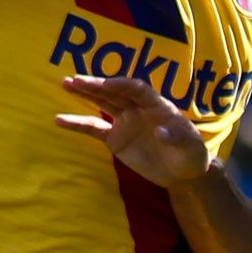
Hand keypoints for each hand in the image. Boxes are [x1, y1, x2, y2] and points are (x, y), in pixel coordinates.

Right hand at [57, 75, 214, 184]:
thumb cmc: (192, 155)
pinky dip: (78, 124)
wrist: (183, 173)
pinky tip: (59, 119)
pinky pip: (94, 129)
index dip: (123, 85)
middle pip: (116, 92)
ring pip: (103, 103)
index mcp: (158, 106)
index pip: (138, 90)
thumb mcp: (192, 148)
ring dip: (85, 94)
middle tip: (76, 79)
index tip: (107, 83)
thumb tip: (160, 131)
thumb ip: (178, 137)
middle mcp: (139, 109)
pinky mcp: (116, 138)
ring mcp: (126, 122)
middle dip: (97, 86)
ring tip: (66, 83)